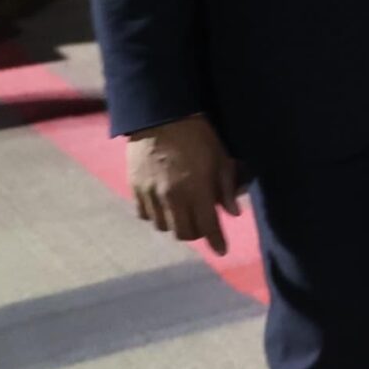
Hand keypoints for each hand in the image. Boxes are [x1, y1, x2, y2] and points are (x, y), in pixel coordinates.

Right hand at [128, 113, 244, 255]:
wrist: (161, 117)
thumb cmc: (198, 136)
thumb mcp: (221, 158)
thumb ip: (226, 187)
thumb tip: (233, 213)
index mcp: (197, 190)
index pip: (208, 226)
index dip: (216, 241)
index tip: (222, 251)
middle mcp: (173, 197)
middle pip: (184, 233)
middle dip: (197, 233)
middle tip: (203, 225)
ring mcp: (151, 194)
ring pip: (163, 227)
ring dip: (176, 224)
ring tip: (184, 214)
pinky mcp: (135, 188)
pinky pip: (144, 215)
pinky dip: (156, 216)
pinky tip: (165, 207)